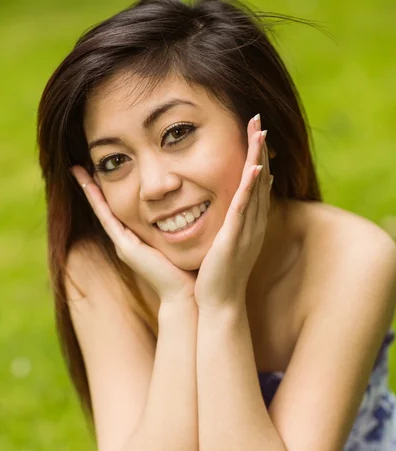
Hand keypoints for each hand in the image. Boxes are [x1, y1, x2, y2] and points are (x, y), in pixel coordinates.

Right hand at [70, 166, 196, 304]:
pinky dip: (96, 200)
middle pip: (107, 208)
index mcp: (138, 239)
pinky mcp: (125, 247)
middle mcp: (127, 241)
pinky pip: (107, 218)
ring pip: (102, 210)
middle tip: (83, 164)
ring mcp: (123, 244)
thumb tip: (196, 203)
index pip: (121, 209)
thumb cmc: (189, 270)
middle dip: (94, 187)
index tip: (104, 169)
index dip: (111, 191)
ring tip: (77, 169)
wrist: (184, 293)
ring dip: (89, 189)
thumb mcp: (182, 240)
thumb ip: (182, 225)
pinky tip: (88, 183)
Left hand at [194, 115, 272, 310]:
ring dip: (258, 159)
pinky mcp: (234, 239)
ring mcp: (246, 231)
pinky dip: (250, 188)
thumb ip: (228, 225)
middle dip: (259, 149)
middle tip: (259, 120)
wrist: (218, 303)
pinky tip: (254, 168)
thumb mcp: (225, 244)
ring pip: (255, 188)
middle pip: (260, 179)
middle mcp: (253, 223)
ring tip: (260, 132)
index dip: (256, 157)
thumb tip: (226, 212)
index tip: (255, 134)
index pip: (255, 184)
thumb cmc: (218, 276)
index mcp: (248, 223)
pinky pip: (243, 209)